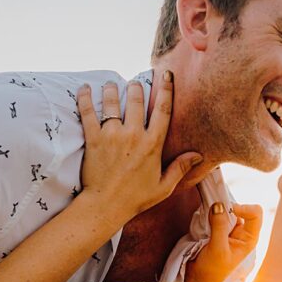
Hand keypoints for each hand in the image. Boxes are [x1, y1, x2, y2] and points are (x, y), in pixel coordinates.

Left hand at [77, 72, 200, 221]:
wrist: (105, 206)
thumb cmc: (135, 198)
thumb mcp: (163, 187)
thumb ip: (180, 168)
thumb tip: (198, 154)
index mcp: (152, 144)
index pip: (163, 110)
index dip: (166, 89)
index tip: (166, 75)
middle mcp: (133, 135)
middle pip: (136, 100)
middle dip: (137, 87)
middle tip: (135, 82)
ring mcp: (112, 135)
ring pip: (112, 102)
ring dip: (112, 90)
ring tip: (112, 84)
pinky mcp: (94, 139)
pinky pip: (88, 113)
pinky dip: (85, 98)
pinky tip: (84, 89)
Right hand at [185, 203, 262, 281]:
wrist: (198, 279)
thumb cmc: (212, 270)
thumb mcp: (217, 249)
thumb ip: (219, 226)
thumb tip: (218, 204)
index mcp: (249, 238)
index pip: (255, 214)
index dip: (243, 208)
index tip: (227, 210)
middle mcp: (241, 232)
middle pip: (241, 208)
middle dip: (227, 208)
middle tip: (213, 213)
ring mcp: (229, 230)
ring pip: (227, 210)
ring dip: (217, 211)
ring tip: (207, 220)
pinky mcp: (217, 229)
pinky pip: (216, 214)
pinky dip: (210, 213)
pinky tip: (204, 222)